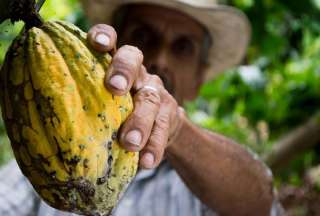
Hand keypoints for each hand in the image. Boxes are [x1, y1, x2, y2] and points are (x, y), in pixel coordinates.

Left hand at [87, 24, 184, 168]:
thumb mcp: (103, 105)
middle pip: (134, 60)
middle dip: (124, 71)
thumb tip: (54, 129)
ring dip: (140, 121)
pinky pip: (164, 127)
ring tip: (130, 144)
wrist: (158, 128)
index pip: (112, 41)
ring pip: (151, 98)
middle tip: (115, 89)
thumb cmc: (118, 116)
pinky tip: (146, 161)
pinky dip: (154, 145)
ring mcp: (156, 91)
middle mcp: (138, 73)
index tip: (97, 43)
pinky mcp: (170, 113)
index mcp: (116, 66)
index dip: (105, 36)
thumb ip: (88, 105)